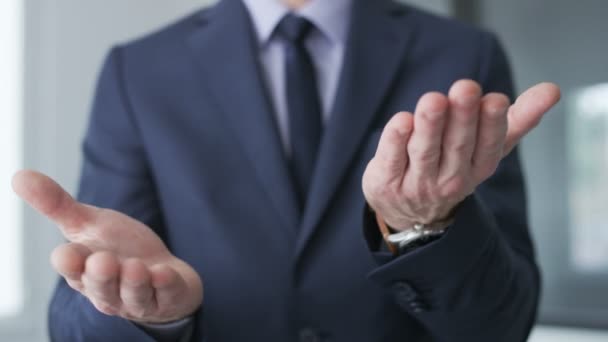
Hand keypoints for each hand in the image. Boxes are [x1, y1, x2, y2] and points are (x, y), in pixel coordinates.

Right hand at [12, 170, 202, 322]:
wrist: (163, 273)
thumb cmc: (120, 249)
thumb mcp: (90, 224)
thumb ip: (58, 205)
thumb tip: (19, 175)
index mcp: (84, 271)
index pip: (72, 269)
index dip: (70, 263)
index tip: (68, 253)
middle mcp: (109, 290)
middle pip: (101, 287)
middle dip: (101, 276)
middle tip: (102, 261)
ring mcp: (140, 297)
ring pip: (133, 295)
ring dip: (134, 283)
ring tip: (136, 267)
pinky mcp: (169, 297)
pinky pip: (167, 295)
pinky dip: (166, 285)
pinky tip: (165, 272)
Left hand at [362, 80, 560, 230]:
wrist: (410, 213)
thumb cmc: (452, 166)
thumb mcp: (486, 148)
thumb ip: (518, 119)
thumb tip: (552, 89)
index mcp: (478, 168)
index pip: (489, 147)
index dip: (492, 124)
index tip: (495, 99)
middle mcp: (449, 180)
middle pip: (456, 146)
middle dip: (461, 117)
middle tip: (465, 88)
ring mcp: (416, 184)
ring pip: (424, 152)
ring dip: (429, 125)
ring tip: (433, 100)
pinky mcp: (385, 182)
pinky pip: (391, 158)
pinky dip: (395, 140)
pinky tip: (402, 120)